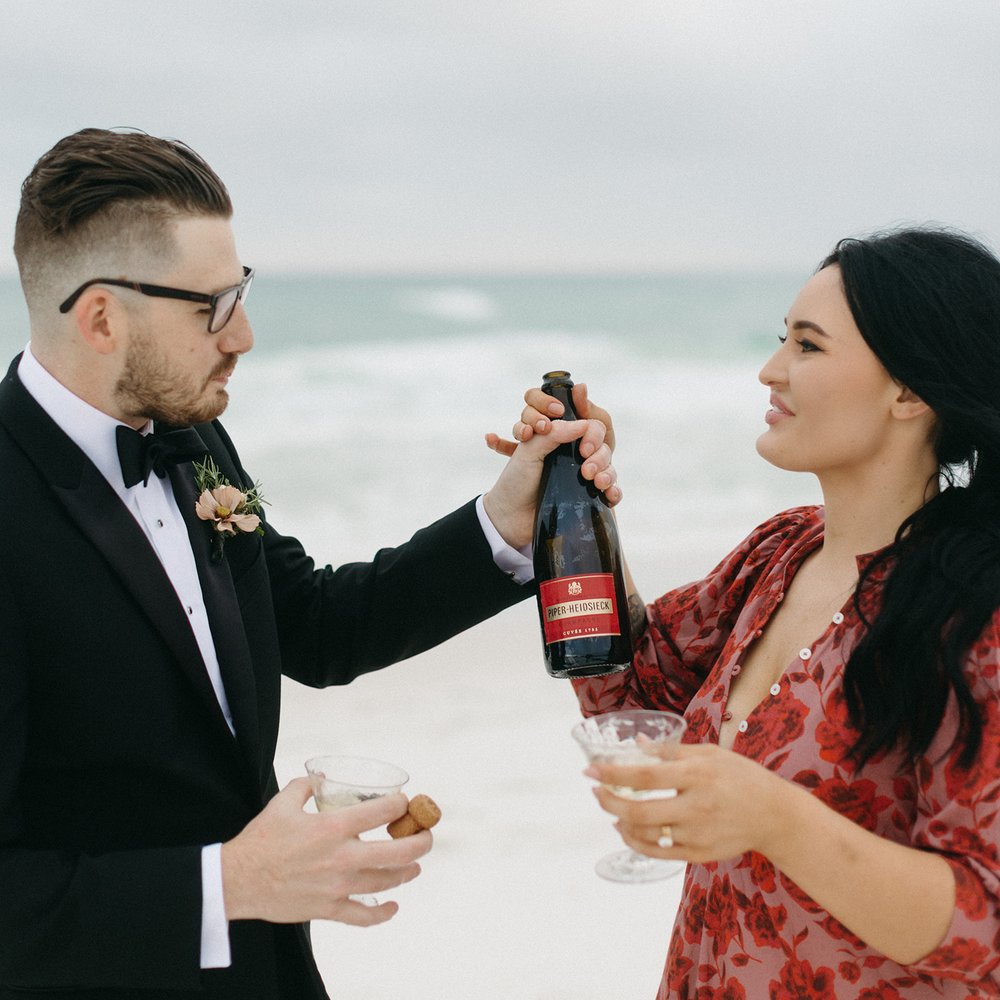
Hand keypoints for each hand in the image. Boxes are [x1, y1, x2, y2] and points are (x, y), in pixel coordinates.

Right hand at [221, 778, 431, 925]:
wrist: (237, 880)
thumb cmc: (261, 839)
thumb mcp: (284, 801)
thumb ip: (307, 785)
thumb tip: (322, 775)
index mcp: (333, 826)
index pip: (383, 811)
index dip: (401, 804)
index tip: (404, 803)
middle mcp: (342, 856)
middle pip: (398, 851)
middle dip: (420, 841)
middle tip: (426, 834)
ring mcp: (337, 886)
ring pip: (386, 881)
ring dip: (407, 872)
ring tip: (414, 865)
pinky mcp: (328, 909)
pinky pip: (363, 916)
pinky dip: (383, 913)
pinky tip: (393, 905)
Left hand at [482, 383, 618, 548]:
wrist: (511, 518)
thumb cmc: (516, 481)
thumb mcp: (529, 451)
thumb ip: (554, 432)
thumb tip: (584, 425)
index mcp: (560, 437)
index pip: (587, 423)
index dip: (589, 429)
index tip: (581, 443)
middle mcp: (574, 453)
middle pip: (601, 443)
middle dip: (597, 452)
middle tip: (586, 468)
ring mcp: (583, 475)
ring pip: (609, 465)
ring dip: (607, 472)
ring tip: (595, 482)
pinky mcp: (589, 496)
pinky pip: (612, 490)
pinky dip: (614, 492)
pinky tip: (609, 495)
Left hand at [586, 743, 790, 864]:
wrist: (774, 815)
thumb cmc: (740, 776)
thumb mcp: (710, 753)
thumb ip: (671, 750)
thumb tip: (636, 742)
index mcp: (697, 774)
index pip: (645, 775)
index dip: (613, 773)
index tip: (589, 770)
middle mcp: (696, 806)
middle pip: (639, 810)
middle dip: (608, 800)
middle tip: (595, 791)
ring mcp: (697, 834)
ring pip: (645, 834)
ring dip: (620, 821)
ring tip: (612, 808)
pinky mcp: (699, 854)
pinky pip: (658, 852)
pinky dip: (635, 841)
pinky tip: (626, 828)